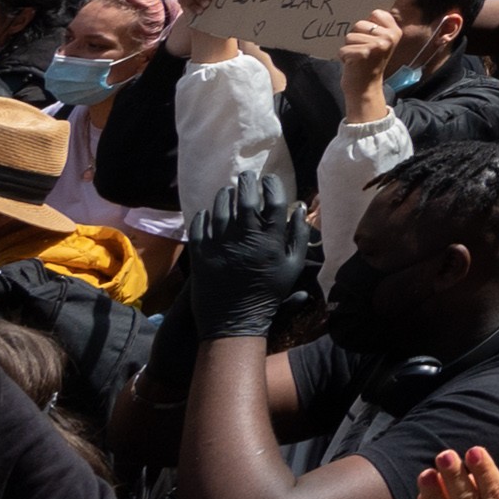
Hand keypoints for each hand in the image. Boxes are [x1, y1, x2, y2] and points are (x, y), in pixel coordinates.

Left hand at [185, 168, 313, 339]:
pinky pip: (200, 224)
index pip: (274, 201)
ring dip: (224, 195)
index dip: (272, 186)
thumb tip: (298, 207)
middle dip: (247, 182)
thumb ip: (298, 236)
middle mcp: (245, 238)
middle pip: (245, 198)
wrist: (234, 321)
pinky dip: (204, 215)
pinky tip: (208, 212)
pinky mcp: (200, 253)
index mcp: (271, 241)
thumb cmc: (268, 293)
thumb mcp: (292, 267)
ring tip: (228, 191)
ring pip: (220, 207)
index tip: (270, 180)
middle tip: (247, 177)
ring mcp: (220, 244)